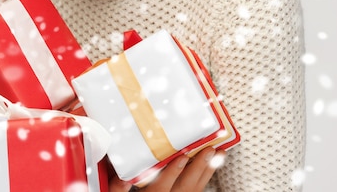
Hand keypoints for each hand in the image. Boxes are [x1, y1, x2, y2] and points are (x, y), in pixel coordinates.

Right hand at [108, 147, 225, 191]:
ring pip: (196, 188)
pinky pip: (198, 189)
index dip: (173, 171)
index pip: (163, 186)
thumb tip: (121, 177)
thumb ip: (117, 188)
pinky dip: (206, 176)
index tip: (181, 157)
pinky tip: (211, 164)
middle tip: (210, 150)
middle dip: (199, 167)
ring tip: (218, 153)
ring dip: (208, 170)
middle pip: (186, 186)